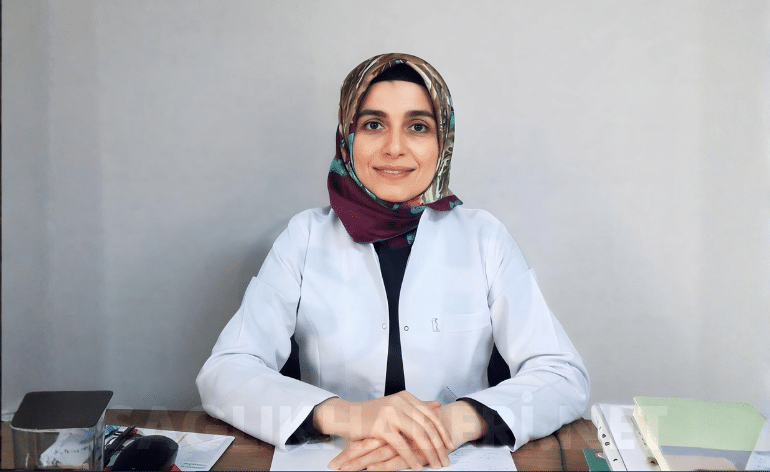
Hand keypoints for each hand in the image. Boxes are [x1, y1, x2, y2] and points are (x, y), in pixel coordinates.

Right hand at [314, 391, 453, 470]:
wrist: (345, 416)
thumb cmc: (371, 414)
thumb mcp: (396, 406)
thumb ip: (416, 406)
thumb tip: (437, 405)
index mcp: (406, 397)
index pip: (430, 415)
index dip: (442, 430)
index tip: (451, 445)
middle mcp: (400, 402)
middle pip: (427, 425)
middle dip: (439, 444)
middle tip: (446, 459)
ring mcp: (391, 413)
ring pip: (418, 434)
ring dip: (429, 452)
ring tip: (436, 465)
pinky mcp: (381, 426)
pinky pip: (401, 444)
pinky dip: (411, 457)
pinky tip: (417, 467)